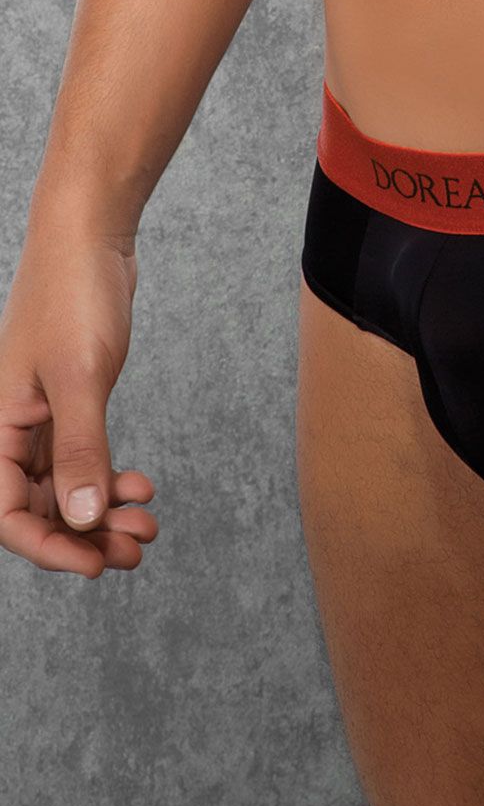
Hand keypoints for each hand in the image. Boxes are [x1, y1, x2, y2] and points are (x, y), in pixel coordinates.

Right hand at [0, 227, 157, 577]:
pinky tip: (141, 486)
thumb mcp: (80, 378)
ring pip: (65, 488)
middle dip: (85, 536)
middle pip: (38, 508)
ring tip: (147, 526)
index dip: (48, 548)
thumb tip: (83, 519)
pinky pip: (82, 460)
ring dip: (103, 512)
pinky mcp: (69, 403)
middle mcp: (9, 428)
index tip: (95, 565)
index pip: (6, 513)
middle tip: (137, 549)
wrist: (90, 241)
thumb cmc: (74, 298)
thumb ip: (82, 449)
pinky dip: (109, 478)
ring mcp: (39, 417)